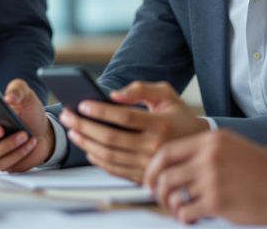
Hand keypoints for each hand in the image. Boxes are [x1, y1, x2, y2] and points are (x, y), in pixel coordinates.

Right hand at [0, 79, 53, 171]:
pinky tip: (29, 143)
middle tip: (0, 129)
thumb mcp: (26, 96)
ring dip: (7, 145)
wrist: (43, 133)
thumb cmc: (29, 113)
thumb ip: (17, 89)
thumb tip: (8, 98)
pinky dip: (18, 153)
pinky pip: (3, 163)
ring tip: (23, 135)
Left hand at [58, 81, 207, 182]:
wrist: (198, 145)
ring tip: (72, 131)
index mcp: (161, 124)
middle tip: (67, 115)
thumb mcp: (166, 94)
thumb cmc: (178, 115)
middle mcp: (155, 147)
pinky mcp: (145, 176)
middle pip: (112, 138)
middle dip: (84, 126)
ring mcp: (149, 165)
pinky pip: (115, 170)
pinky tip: (87, 148)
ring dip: (86, 144)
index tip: (81, 104)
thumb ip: (140, 89)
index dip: (101, 111)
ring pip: (110, 156)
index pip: (124, 117)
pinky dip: (98, 160)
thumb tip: (113, 96)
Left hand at [144, 130, 266, 224]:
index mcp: (210, 140)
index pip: (166, 152)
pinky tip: (192, 218)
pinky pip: (186, 212)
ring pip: (173, 195)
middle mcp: (208, 157)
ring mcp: (212, 179)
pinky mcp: (216, 201)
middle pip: (164, 174)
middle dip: (155, 189)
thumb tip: (174, 165)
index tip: (149, 179)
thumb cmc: (261, 171)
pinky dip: (184, 218)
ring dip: (170, 206)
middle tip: (158, 198)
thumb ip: (205, 151)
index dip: (152, 168)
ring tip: (178, 210)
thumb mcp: (233, 146)